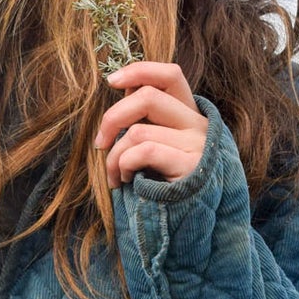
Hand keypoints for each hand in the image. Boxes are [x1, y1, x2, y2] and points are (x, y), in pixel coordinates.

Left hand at [95, 61, 208, 185]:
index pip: (170, 75)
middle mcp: (198, 125)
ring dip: (114, 156)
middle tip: (99, 143)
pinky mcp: (191, 166)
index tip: (112, 82)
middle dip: (112, 117)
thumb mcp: (159, 149)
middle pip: (148, 96)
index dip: (140, 70)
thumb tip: (122, 91)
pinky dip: (125, 165)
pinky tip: (127, 181)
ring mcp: (197, 145)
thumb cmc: (166, 187)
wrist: (192, 227)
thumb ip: (148, 122)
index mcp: (190, 116)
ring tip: (115, 176)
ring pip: (138, 130)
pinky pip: (144, 151)